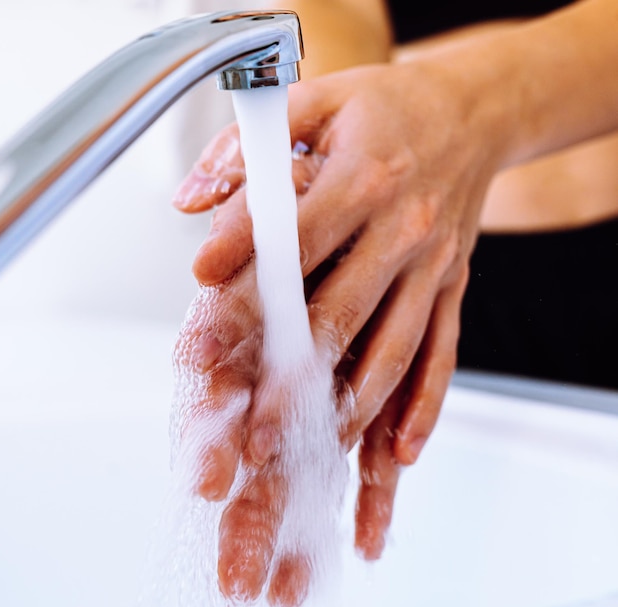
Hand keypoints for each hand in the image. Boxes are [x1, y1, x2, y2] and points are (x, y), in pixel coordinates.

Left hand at [173, 59, 507, 591]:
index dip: (246, 270)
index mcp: (365, 177)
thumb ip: (250, 146)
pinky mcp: (452, 289)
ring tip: (306, 449)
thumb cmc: (391, 108)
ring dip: (349, 407)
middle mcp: (403, 229)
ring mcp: (433, 267)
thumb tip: (190, 200)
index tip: (203, 299)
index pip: (296, 236)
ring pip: (392, 350)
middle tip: (250, 428)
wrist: (475, 113)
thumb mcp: (318, 98)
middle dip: (289, 375)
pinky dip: (423, 405)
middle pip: (338, 314)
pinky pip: (442, 353)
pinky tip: (399, 448)